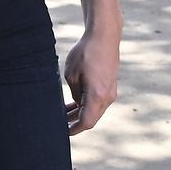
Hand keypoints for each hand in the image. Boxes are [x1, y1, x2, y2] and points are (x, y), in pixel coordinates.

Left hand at [64, 21, 121, 135]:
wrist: (104, 37)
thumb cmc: (86, 53)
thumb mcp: (71, 75)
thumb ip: (74, 93)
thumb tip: (76, 103)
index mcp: (97, 96)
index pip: (86, 122)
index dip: (74, 129)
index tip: (63, 132)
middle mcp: (107, 97)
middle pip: (91, 118)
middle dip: (75, 122)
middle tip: (59, 124)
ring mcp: (111, 92)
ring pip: (94, 110)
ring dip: (80, 113)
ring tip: (63, 114)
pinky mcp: (110, 86)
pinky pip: (98, 101)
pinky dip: (86, 104)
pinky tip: (74, 103)